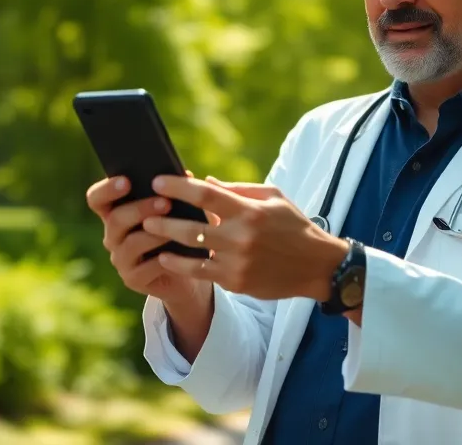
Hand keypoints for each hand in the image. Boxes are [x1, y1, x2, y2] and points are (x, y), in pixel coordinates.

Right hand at [85, 174, 212, 310]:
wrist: (190, 267)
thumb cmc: (181, 229)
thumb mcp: (178, 208)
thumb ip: (175, 192)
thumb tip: (185, 175)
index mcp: (116, 212)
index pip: (97, 199)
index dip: (106, 189)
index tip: (126, 180)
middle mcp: (113, 236)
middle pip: (115, 219)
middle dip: (140, 209)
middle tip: (165, 203)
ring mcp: (121, 259)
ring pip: (130, 243)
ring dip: (154, 234)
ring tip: (177, 227)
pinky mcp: (133, 279)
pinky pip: (145, 268)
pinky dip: (163, 259)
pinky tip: (177, 254)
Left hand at [143, 175, 348, 301]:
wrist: (318, 266)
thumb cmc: (294, 225)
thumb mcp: (273, 198)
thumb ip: (238, 189)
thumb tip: (204, 180)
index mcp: (249, 210)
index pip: (205, 194)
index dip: (178, 186)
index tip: (157, 180)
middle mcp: (241, 236)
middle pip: (191, 226)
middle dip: (163, 218)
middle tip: (143, 211)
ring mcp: (237, 261)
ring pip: (191, 251)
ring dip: (166, 241)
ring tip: (148, 232)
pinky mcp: (236, 281)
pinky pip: (201, 272)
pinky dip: (181, 264)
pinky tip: (166, 257)